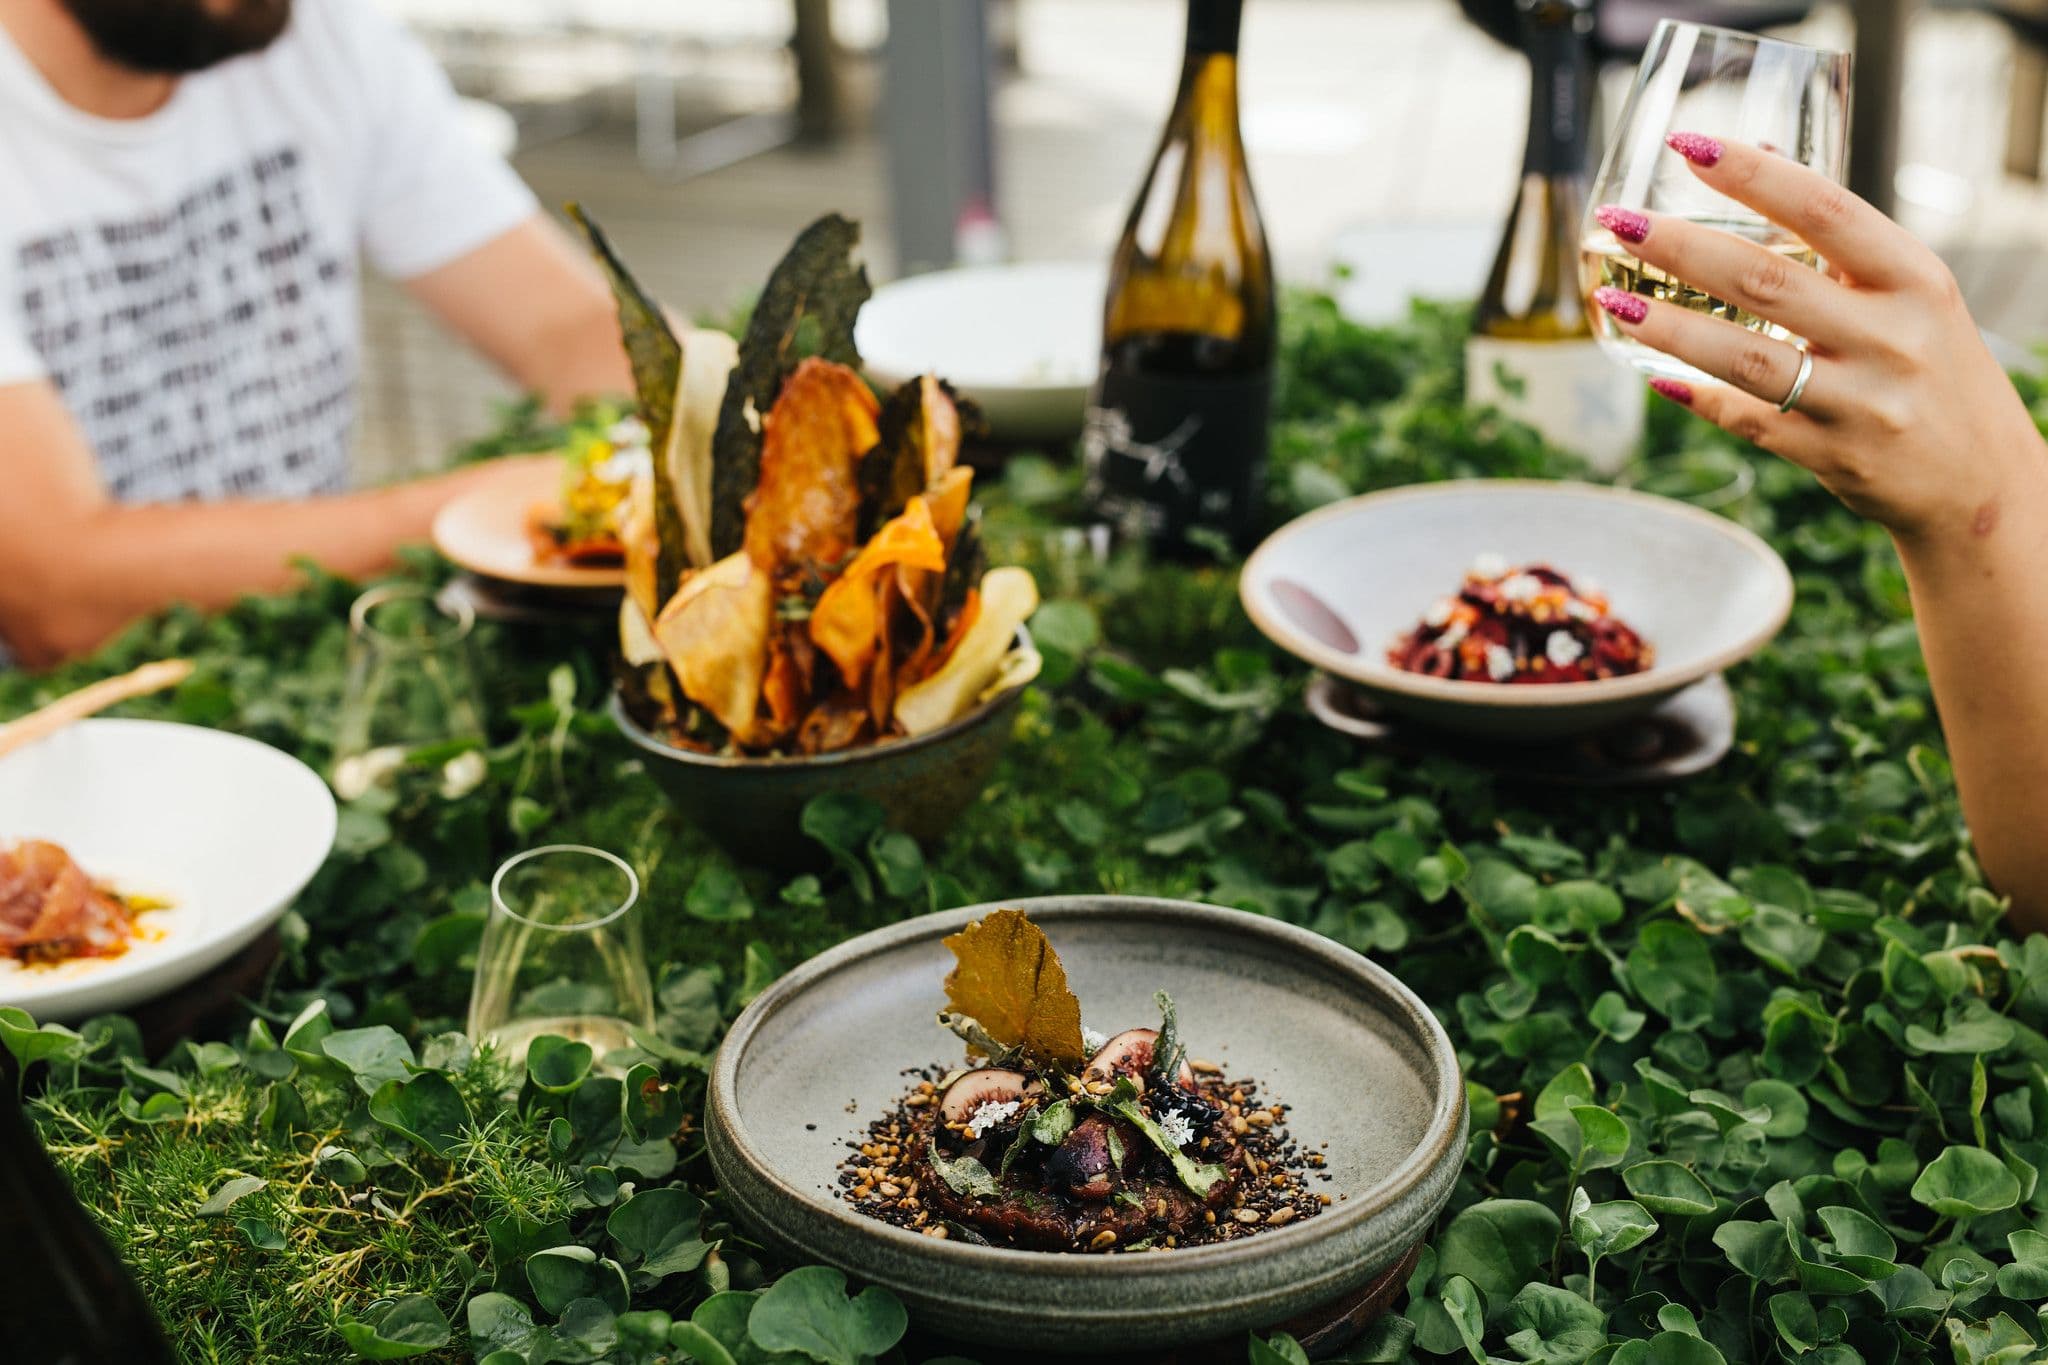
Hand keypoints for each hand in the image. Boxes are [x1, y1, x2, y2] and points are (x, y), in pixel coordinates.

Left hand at [1589, 134, 2046, 544]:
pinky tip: (1652, 376)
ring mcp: (1863, 400)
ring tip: (1610, 301)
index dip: (1752, 175)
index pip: (1823, 209)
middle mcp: (1892, 335)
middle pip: (1765, 280)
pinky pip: (1748, 421)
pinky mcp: (1834, 457)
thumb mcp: (1912, 292)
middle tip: (1618, 222)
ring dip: (1668, 328)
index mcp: (1914, 277)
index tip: (1688, 146)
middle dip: (1680, 248)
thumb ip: (1840, 237)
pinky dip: (1697, 398)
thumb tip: (1762, 153)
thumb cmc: (1933, 364)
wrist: (1982, 478)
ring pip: (1744, 357)